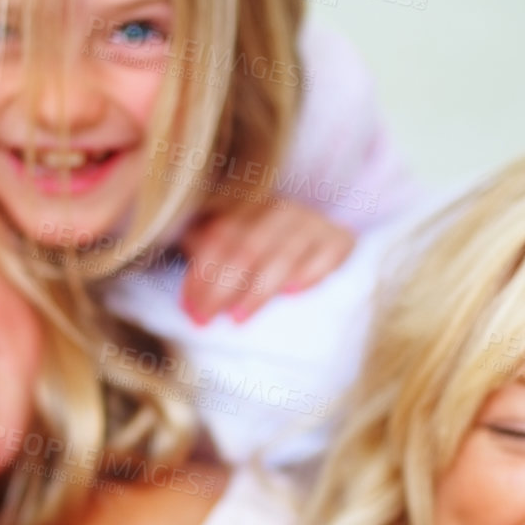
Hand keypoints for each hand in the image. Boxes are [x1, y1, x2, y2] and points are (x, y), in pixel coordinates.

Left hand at [179, 200, 354, 323]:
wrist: (316, 235)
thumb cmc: (262, 246)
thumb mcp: (229, 241)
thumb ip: (204, 254)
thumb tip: (185, 294)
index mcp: (248, 204)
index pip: (220, 236)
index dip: (201, 273)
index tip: (188, 306)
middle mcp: (280, 209)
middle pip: (247, 249)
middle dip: (221, 289)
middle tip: (204, 319)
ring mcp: (312, 223)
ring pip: (283, 257)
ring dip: (257, 290)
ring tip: (237, 318)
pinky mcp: (339, 239)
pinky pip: (326, 257)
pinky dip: (308, 275)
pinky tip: (291, 293)